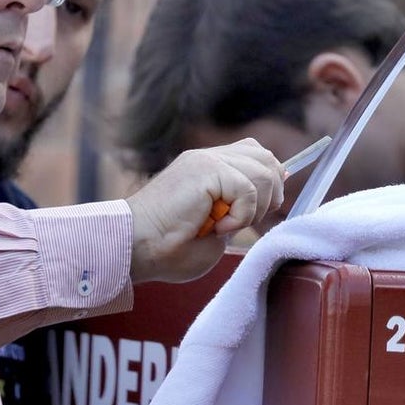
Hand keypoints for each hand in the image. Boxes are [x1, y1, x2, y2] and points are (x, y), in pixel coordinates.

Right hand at [126, 138, 284, 283]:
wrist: (135, 246)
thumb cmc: (168, 248)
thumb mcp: (217, 227)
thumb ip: (240, 209)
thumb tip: (268, 199)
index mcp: (209, 166)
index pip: (256, 155)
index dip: (270, 180)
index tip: (262, 209)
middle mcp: (209, 157)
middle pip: (266, 158)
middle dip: (269, 194)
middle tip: (242, 222)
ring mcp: (206, 159)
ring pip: (264, 173)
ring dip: (254, 208)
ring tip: (224, 226)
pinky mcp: (206, 169)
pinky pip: (248, 189)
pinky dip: (241, 215)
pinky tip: (217, 227)